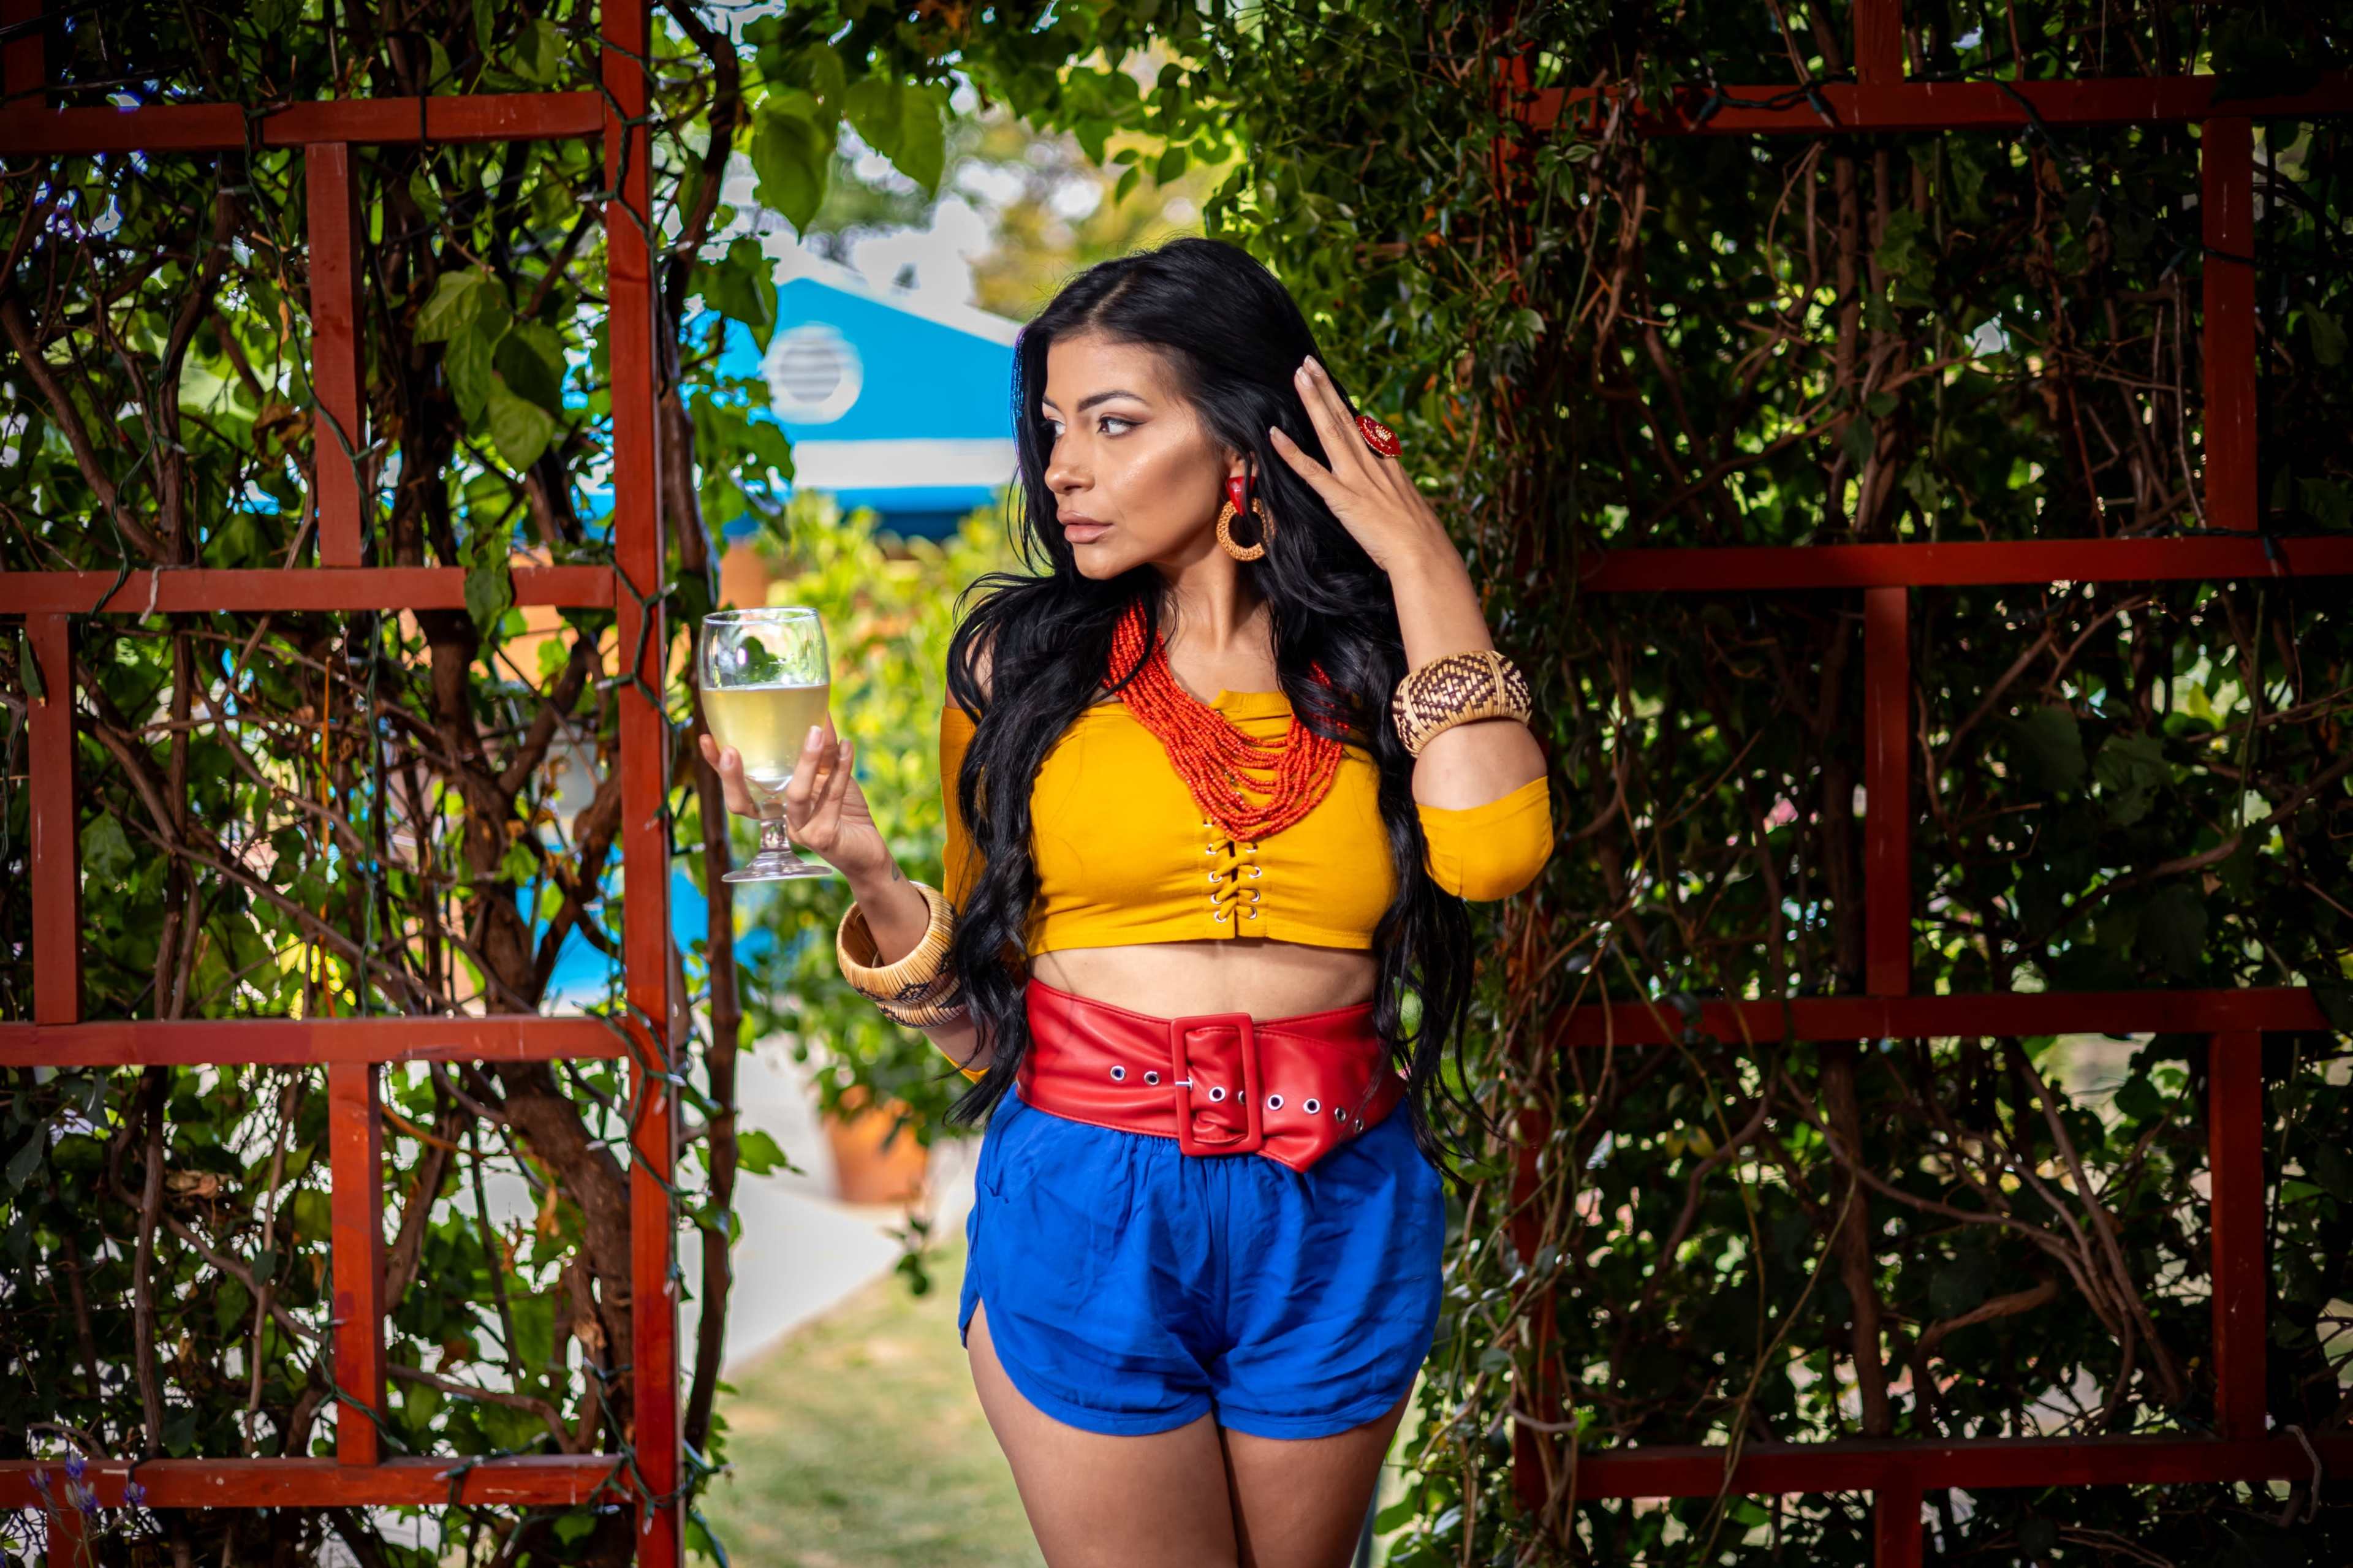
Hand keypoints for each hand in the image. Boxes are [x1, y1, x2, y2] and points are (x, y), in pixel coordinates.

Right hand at [696, 711, 891, 881]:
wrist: (868, 850)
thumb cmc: (844, 811)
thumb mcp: (829, 775)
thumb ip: (821, 751)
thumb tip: (819, 712)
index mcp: (772, 803)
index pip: (736, 788)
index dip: (718, 768)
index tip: (706, 739)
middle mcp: (779, 819)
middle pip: (744, 803)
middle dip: (733, 777)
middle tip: (730, 749)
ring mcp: (799, 831)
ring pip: (795, 795)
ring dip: (805, 761)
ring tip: (814, 730)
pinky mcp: (823, 837)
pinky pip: (830, 798)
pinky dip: (841, 769)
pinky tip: (847, 746)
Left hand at [1267, 355, 1449, 574]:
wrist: (1423, 553)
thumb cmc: (1420, 541)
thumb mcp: (1412, 508)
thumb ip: (1398, 493)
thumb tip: (1393, 484)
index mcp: (1388, 467)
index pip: (1363, 429)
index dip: (1344, 405)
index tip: (1330, 385)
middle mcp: (1371, 465)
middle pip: (1345, 418)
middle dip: (1325, 389)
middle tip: (1309, 363)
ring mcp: (1356, 479)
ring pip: (1331, 432)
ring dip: (1313, 402)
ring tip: (1299, 376)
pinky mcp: (1342, 499)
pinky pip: (1312, 472)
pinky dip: (1292, 453)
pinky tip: (1274, 434)